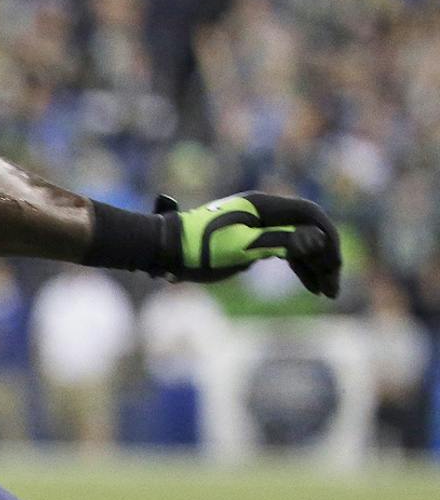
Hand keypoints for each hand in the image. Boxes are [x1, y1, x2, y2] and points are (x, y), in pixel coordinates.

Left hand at [160, 191, 340, 298]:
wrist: (164, 250)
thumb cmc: (199, 249)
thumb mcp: (241, 249)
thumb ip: (281, 243)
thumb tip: (318, 240)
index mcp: (264, 207)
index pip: (310, 215)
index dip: (328, 238)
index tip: (335, 264)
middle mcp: (264, 212)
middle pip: (308, 230)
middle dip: (324, 258)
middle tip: (333, 289)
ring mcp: (258, 225)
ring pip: (297, 243)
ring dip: (314, 266)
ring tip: (327, 293)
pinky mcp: (250, 240)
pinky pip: (283, 251)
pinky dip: (297, 267)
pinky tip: (310, 286)